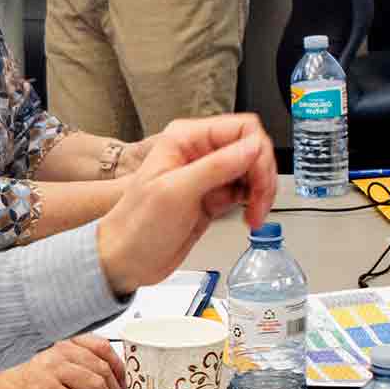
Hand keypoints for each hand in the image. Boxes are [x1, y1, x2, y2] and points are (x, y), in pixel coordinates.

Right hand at [0, 333, 124, 388]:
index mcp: (58, 347)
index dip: (118, 365)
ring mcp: (52, 374)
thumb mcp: (44, 370)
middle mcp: (57, 356)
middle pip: (102, 369)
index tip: (122, 381)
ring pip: (96, 386)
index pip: (100, 346)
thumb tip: (101, 383)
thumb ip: (70, 370)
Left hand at [95, 113, 276, 296]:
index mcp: (185, 139)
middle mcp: (198, 153)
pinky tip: (249, 217)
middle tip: (259, 201)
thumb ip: (216, 167)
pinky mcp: (213, 197)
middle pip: (252, 149)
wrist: (126, 259)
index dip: (257, 152)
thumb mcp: (176, 192)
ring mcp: (207, 176)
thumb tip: (252, 148)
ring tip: (254, 214)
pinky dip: (254, 203)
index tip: (258, 178)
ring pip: (252, 171)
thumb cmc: (136, 225)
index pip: (241, 128)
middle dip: (262, 175)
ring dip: (261, 192)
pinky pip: (246, 191)